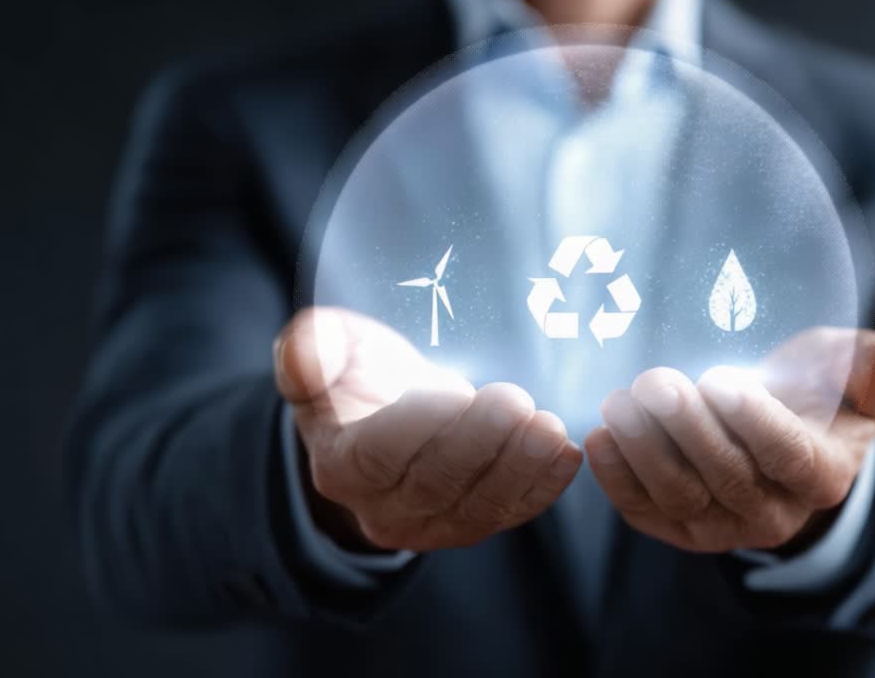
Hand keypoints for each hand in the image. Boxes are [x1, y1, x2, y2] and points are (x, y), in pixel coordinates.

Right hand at [274, 307, 582, 551]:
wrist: (386, 416)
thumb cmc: (358, 376)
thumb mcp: (329, 353)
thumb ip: (313, 349)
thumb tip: (306, 349)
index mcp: (342, 465)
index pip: (378, 456)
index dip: (418, 428)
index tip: (454, 391)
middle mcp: (385, 508)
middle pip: (435, 486)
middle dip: (480, 445)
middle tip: (515, 401)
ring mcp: (435, 524)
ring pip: (479, 509)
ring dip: (520, 470)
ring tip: (549, 429)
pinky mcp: (477, 522)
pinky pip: (512, 515)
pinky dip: (545, 488)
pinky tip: (568, 454)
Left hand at [584, 327, 874, 552]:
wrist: (776, 443)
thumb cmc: (816, 398)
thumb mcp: (852, 376)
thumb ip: (874, 367)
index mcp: (822, 475)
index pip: (788, 456)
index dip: (755, 422)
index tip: (720, 379)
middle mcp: (772, 513)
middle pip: (726, 477)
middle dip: (687, 429)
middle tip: (655, 382)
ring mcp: (720, 527)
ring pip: (680, 496)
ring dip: (645, 451)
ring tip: (619, 403)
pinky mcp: (676, 529)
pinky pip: (644, 512)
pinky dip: (616, 479)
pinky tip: (598, 440)